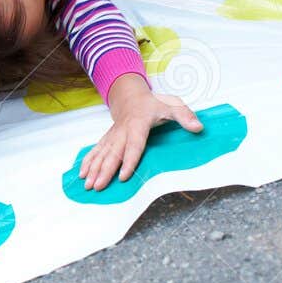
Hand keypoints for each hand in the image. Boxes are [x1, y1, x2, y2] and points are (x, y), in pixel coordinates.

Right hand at [77, 78, 201, 191]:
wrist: (130, 96)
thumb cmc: (153, 104)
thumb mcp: (172, 105)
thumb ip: (185, 116)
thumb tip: (199, 128)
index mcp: (138, 124)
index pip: (134, 144)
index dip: (129, 160)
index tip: (123, 176)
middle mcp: (122, 131)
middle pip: (113, 153)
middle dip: (104, 170)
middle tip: (98, 186)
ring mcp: (112, 135)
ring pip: (102, 153)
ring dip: (93, 169)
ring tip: (88, 184)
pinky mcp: (107, 139)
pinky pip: (96, 150)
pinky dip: (88, 162)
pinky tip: (81, 173)